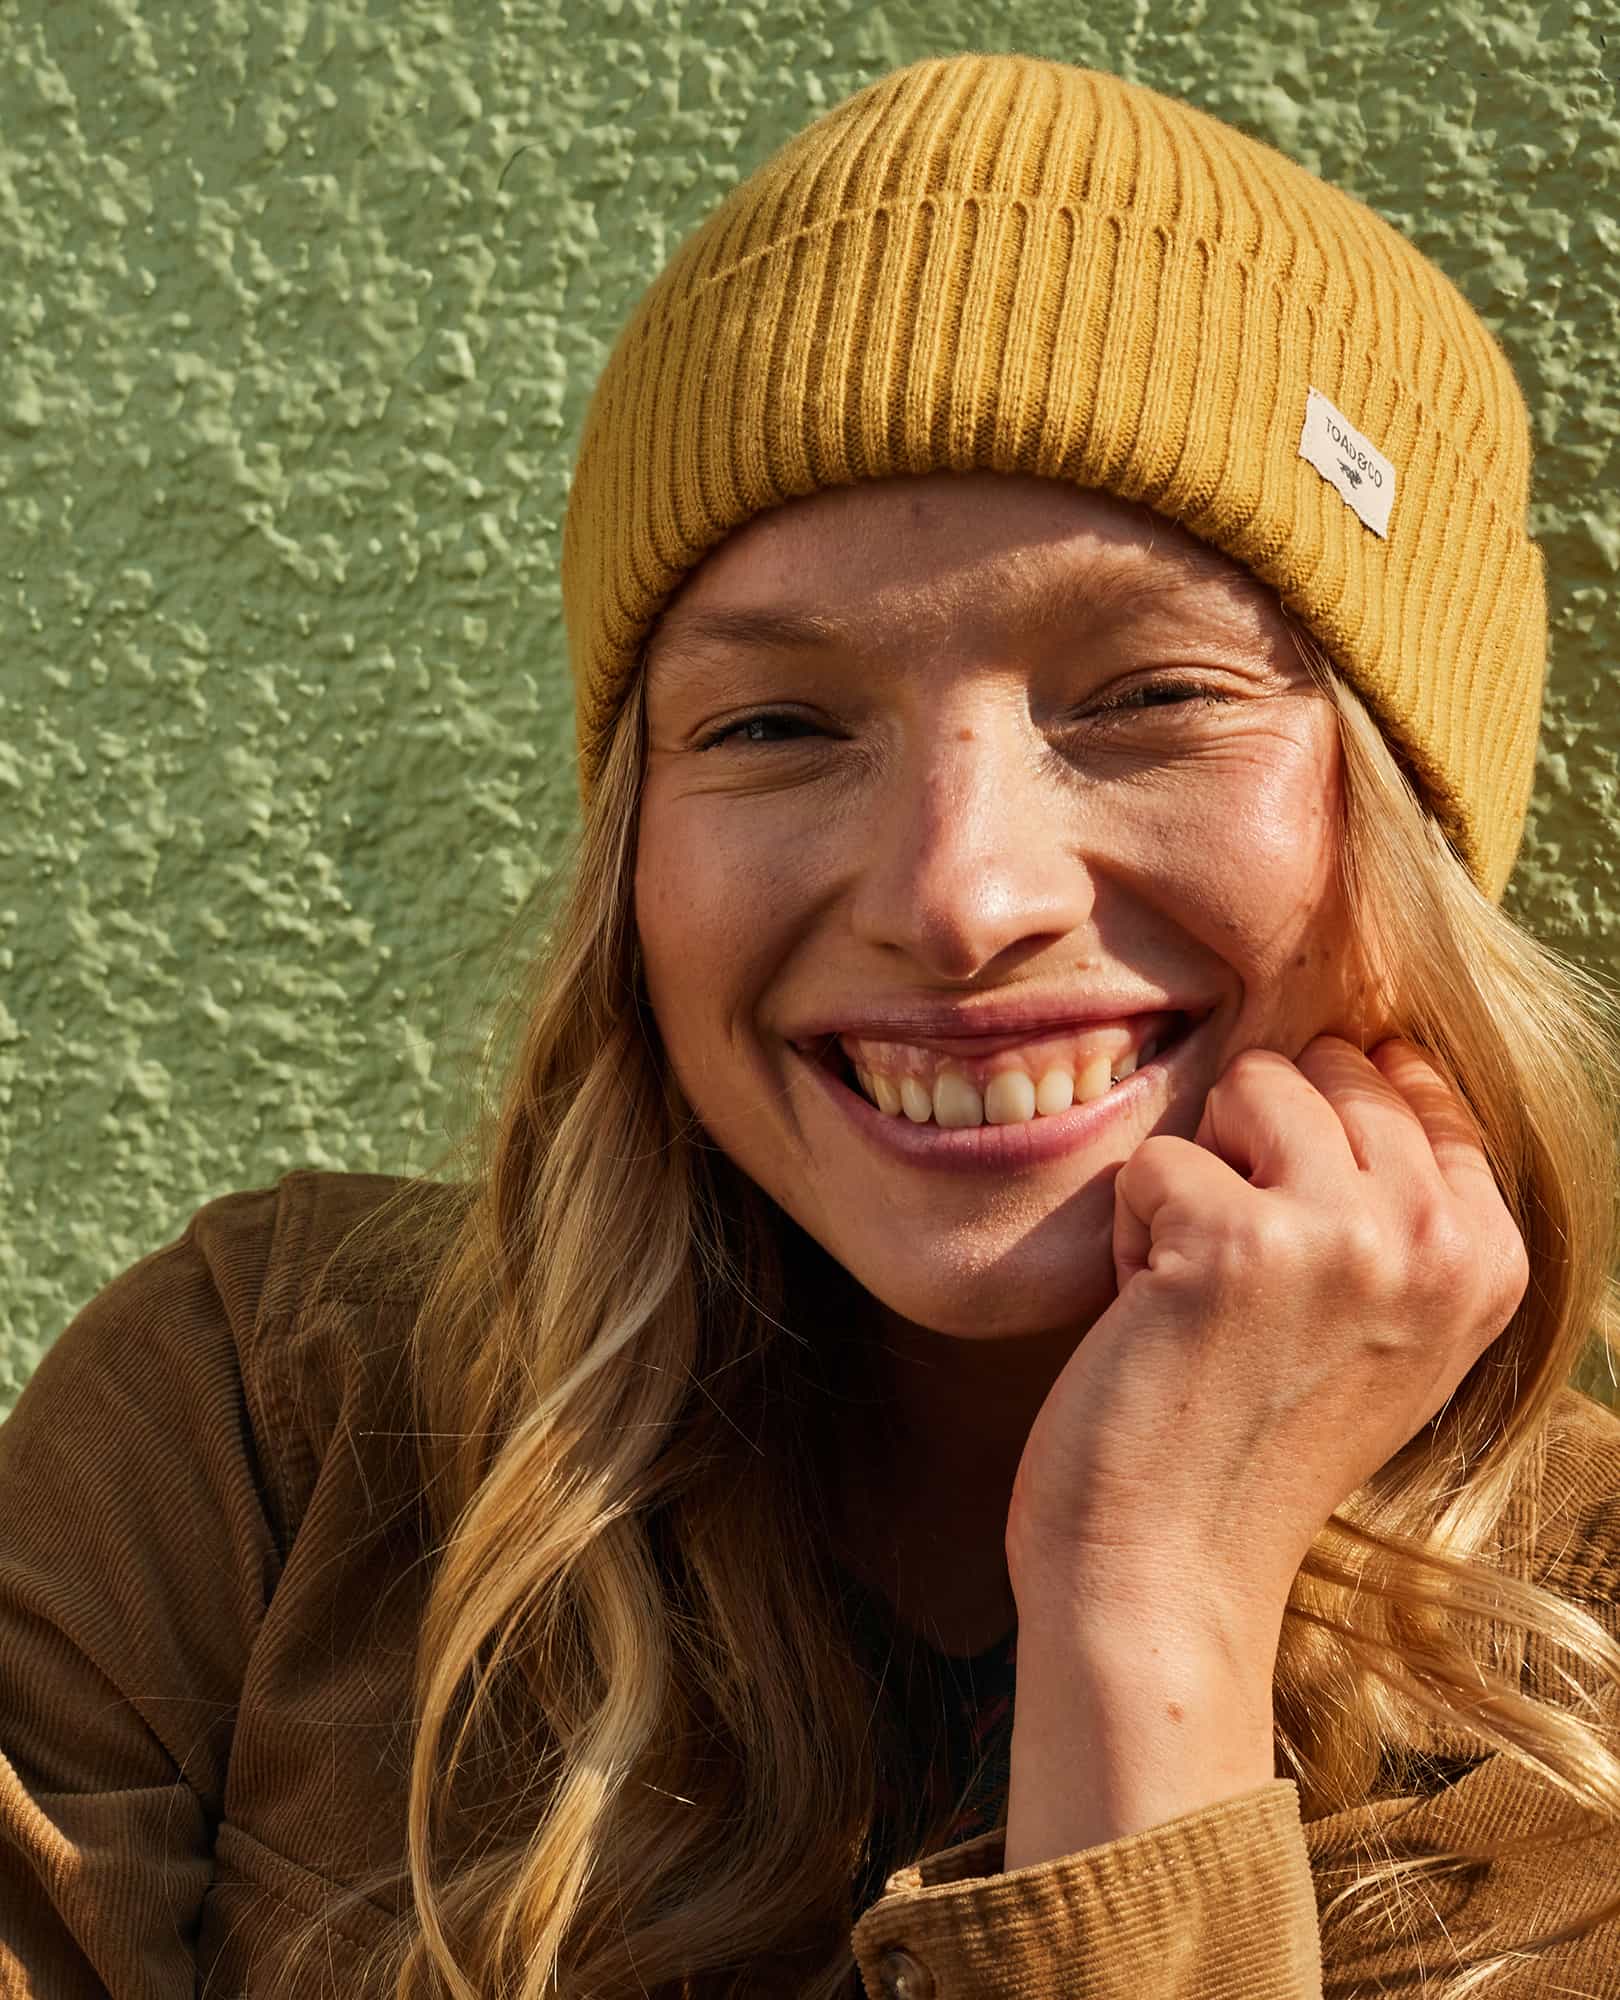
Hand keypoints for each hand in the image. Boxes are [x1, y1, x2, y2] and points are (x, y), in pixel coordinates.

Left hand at [1003, 1035, 1529, 1639]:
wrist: (1171, 1574)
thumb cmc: (1254, 1438)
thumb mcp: (1387, 1325)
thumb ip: (1404, 1201)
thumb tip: (1372, 1045)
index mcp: (1489, 1259)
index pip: (1414, 1086)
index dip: (1319, 1144)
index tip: (1297, 1260)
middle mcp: (1436, 1243)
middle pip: (1328, 1068)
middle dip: (1256, 1148)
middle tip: (1239, 1278)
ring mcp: (1345, 1239)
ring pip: (1250, 1084)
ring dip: (1197, 1178)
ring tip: (1198, 1287)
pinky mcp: (1236, 1244)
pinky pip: (1156, 1158)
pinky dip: (1130, 1233)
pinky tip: (1151, 1321)